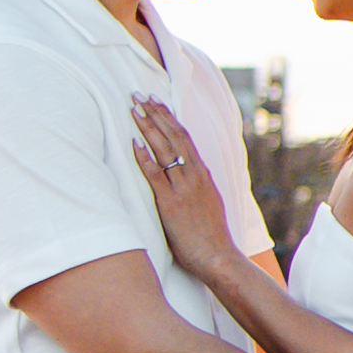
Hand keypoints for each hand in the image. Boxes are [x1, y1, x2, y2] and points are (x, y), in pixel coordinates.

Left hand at [126, 99, 232, 266]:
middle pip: (174, 137)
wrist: (218, 257)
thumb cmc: (211, 235)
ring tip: (134, 109)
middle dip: (155, 114)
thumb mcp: (208, 202)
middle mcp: (195, 176)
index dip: (169, 117)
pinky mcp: (170, 203)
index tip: (155, 101)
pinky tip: (134, 142)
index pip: (185, 137)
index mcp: (203, 174)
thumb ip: (196, 186)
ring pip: (165, 150)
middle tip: (138, 95)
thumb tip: (185, 176)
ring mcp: (183, 188)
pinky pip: (155, 175)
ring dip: (148, 127)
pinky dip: (145, 157)